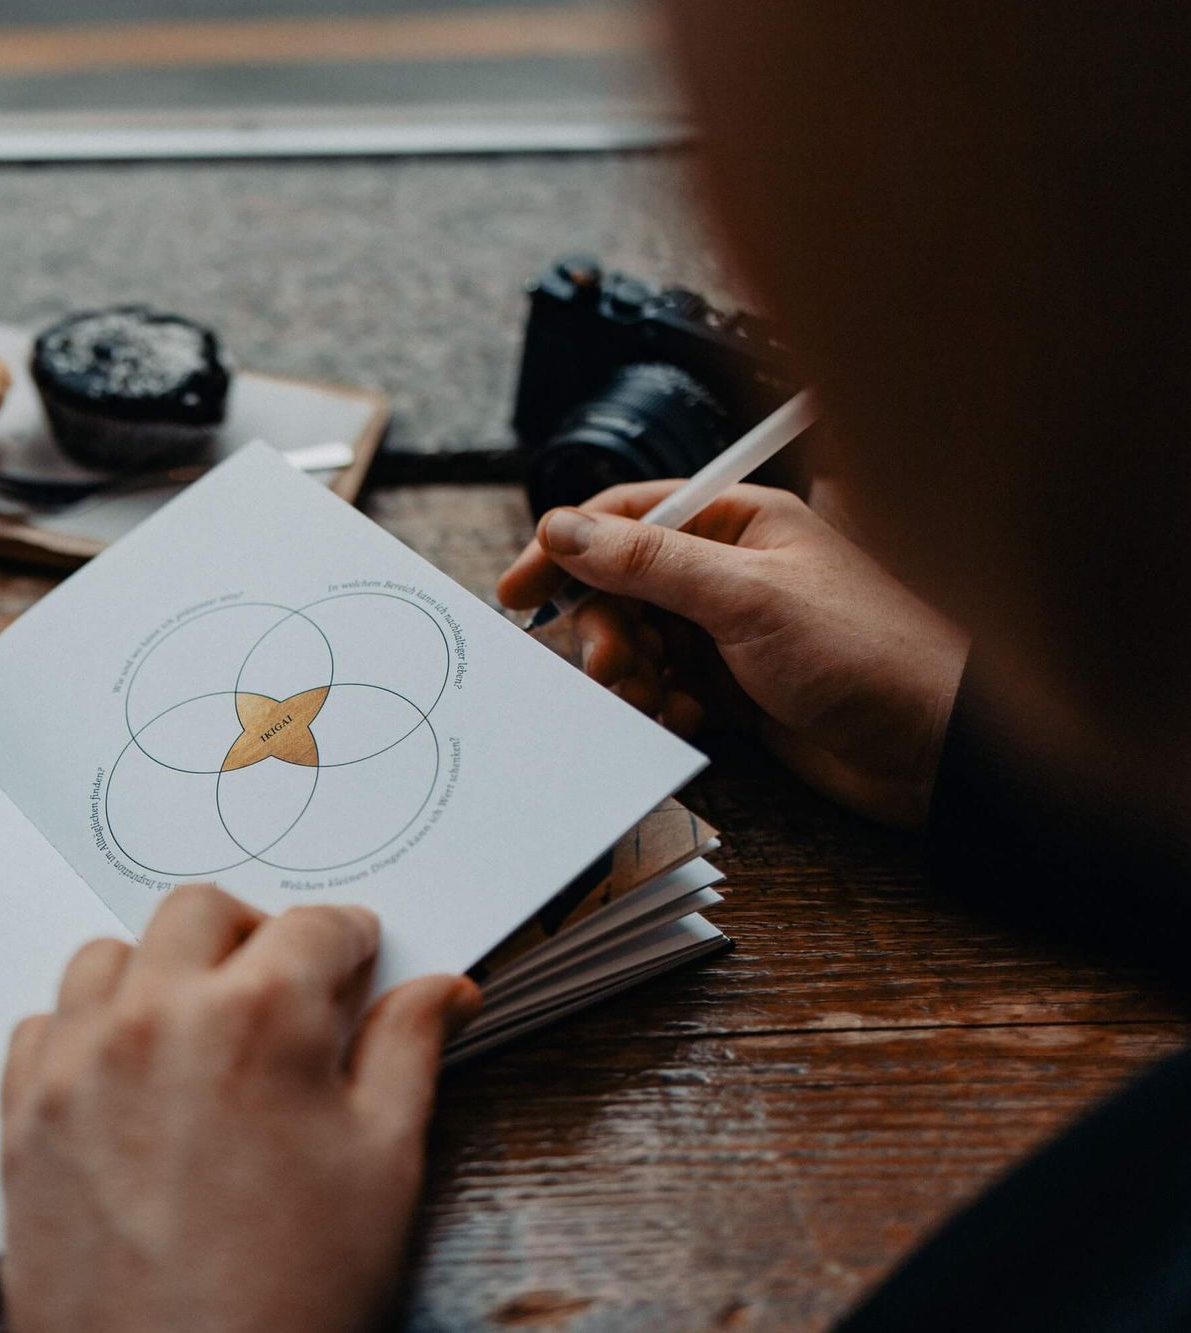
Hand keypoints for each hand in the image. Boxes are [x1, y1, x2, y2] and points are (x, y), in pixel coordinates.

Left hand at [0, 884, 481, 1332]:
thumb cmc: (293, 1293)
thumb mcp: (383, 1169)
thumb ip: (408, 1054)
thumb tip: (442, 988)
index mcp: (259, 1018)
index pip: (312, 925)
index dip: (347, 941)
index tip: (355, 959)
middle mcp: (155, 1018)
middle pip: (200, 912)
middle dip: (252, 935)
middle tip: (283, 988)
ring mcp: (76, 1063)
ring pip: (109, 956)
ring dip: (160, 973)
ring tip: (200, 1030)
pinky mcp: (23, 1115)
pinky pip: (44, 1027)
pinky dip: (86, 1032)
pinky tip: (128, 1079)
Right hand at [497, 482, 968, 827]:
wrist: (939, 748)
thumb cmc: (870, 653)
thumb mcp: (747, 599)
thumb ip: (649, 563)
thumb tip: (564, 528)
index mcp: (740, 523)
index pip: (629, 519)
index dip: (567, 550)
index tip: (520, 590)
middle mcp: (733, 572)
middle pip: (624, 587)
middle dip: (604, 627)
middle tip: (607, 665)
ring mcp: (735, 633)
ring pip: (641, 642)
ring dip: (629, 672)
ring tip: (648, 698)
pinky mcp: (740, 690)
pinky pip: (667, 688)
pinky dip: (659, 704)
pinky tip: (681, 718)